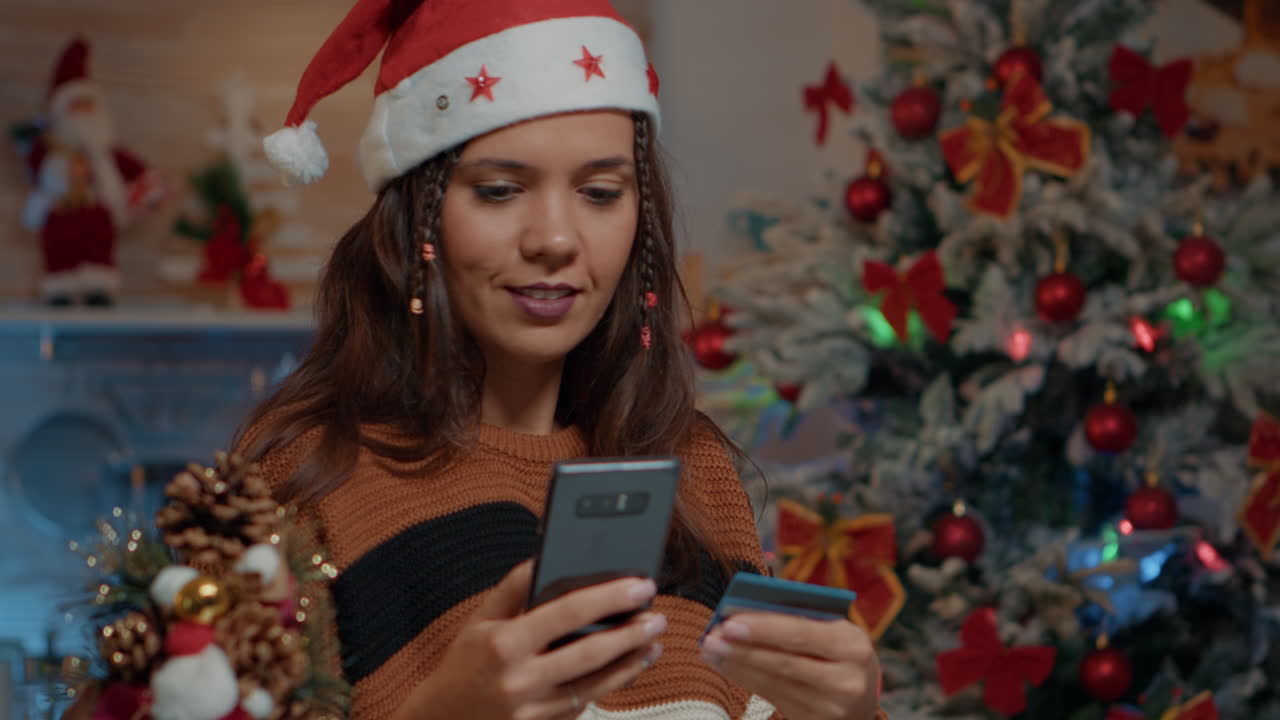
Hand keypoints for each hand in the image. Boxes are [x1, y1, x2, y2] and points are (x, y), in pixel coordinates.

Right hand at [397, 560, 666, 719]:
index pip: (567, 613)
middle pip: (590, 652)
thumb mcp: (480, 620)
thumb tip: (545, 554)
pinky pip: (584, 703)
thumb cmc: (464, 663)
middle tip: (657, 617)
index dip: (609, 597)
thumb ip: (514, 588)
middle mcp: (520, 678)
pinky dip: (610, 684)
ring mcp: (533, 709)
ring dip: (630, 662)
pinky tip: (629, 667)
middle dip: (630, 632)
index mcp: (504, 643)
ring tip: (653, 642)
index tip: (639, 585)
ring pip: (595, 684)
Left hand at [699, 612, 878, 719]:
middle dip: (743, 649)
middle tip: (711, 636)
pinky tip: (724, 665)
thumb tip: (746, 609)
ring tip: (709, 649)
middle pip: (784, 662)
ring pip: (773, 682)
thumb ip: (800, 617)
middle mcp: (846, 680)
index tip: (730, 620)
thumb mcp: (833, 631)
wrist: (861, 699)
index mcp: (853, 645)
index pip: (801, 633)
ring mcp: (830, 706)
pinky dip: (744, 678)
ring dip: (736, 664)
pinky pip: (771, 696)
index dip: (764, 628)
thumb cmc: (837, 651)